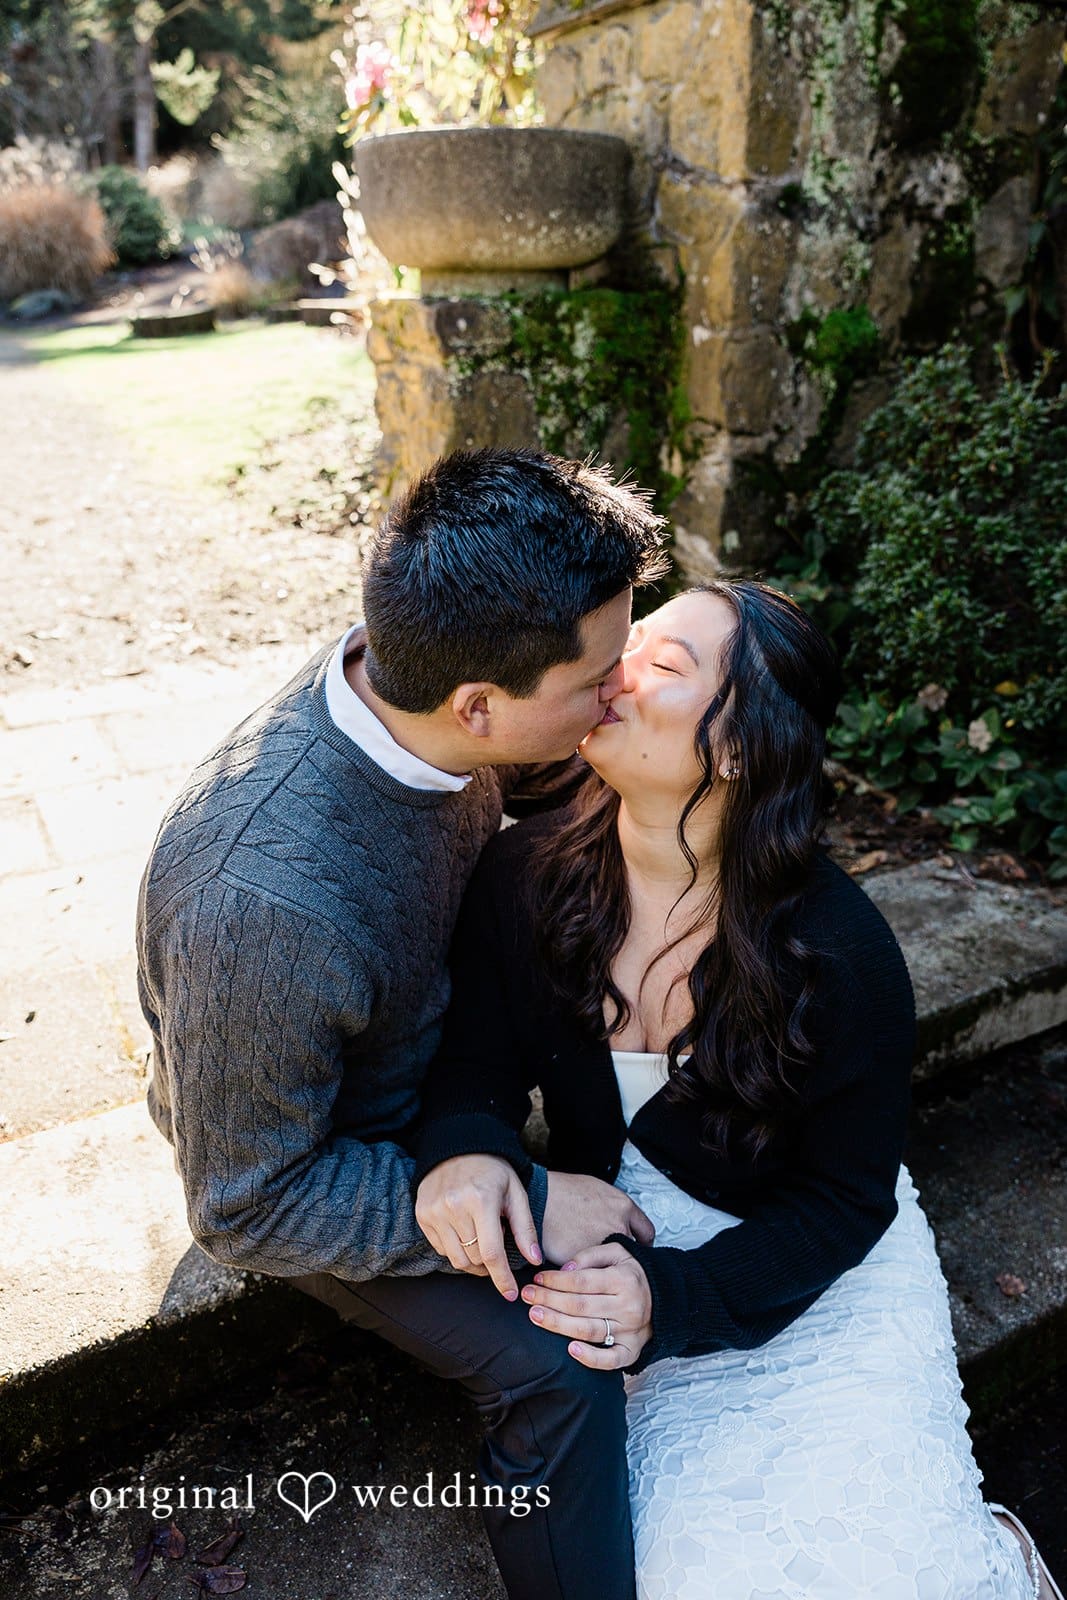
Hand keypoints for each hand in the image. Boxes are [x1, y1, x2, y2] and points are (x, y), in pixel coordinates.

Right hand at [415, 1154, 541, 1299]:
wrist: (459, 1145)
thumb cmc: (493, 1170)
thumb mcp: (516, 1192)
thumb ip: (525, 1228)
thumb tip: (535, 1260)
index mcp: (481, 1200)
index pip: (491, 1253)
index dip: (502, 1278)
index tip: (511, 1294)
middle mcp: (453, 1207)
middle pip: (474, 1259)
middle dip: (490, 1266)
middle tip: (498, 1253)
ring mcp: (434, 1211)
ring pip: (456, 1258)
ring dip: (473, 1263)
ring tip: (483, 1247)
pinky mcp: (422, 1214)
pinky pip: (440, 1248)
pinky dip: (456, 1250)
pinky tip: (465, 1236)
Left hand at [520, 1242, 652, 1369]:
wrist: (667, 1299)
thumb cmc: (633, 1274)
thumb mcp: (619, 1252)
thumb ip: (592, 1255)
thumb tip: (566, 1268)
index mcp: (624, 1279)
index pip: (582, 1281)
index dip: (556, 1280)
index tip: (537, 1278)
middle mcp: (628, 1306)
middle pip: (581, 1305)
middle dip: (549, 1300)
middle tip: (527, 1296)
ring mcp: (630, 1331)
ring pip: (588, 1330)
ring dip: (558, 1324)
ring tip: (535, 1315)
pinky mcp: (632, 1351)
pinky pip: (611, 1360)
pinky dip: (591, 1358)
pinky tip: (570, 1350)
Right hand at [540, 1171, 654, 1265]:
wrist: (537, 1199)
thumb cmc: (561, 1191)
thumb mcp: (595, 1189)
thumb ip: (613, 1207)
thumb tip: (618, 1219)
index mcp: (623, 1207)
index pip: (646, 1232)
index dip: (641, 1243)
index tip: (636, 1248)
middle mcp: (618, 1227)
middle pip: (633, 1252)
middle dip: (624, 1259)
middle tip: (614, 1263)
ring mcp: (603, 1246)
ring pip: (613, 1266)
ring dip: (606, 1268)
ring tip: (596, 1268)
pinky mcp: (586, 1262)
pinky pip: (593, 1273)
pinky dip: (588, 1273)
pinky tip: (580, 1269)